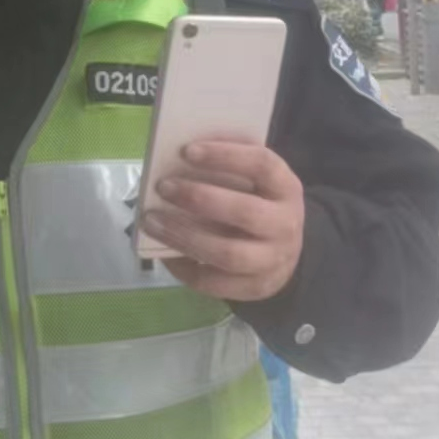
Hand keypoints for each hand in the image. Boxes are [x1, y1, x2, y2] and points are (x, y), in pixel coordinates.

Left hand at [139, 140, 304, 302]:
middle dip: (199, 198)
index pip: (263, 165)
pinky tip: (163, 252)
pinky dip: (184, 268)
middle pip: (245, 212)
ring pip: (227, 253)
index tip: (187, 151)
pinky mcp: (255, 288)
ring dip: (184, 236)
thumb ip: (229, 167)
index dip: (226, 155)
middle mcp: (285, 224)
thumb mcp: (256, 181)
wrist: (286, 253)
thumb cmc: (258, 204)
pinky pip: (215, 282)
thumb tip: (181, 155)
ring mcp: (272, 260)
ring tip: (152, 220)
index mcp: (286, 188)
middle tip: (163, 187)